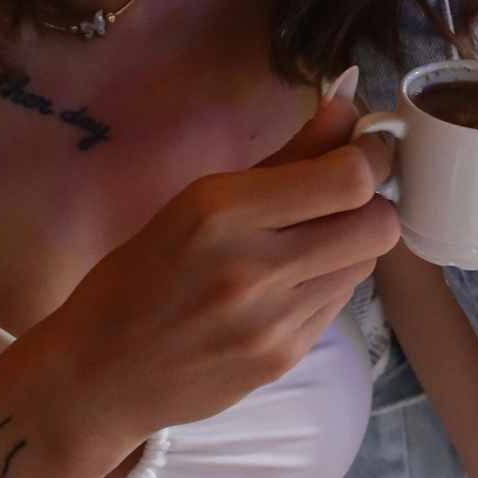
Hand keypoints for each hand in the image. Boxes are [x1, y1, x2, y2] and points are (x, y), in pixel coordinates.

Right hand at [21, 93, 396, 460]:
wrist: (99, 375)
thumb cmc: (137, 277)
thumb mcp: (195, 201)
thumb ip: (286, 156)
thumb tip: (349, 102)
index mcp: (222, 211)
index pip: (347, 179)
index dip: (372, 156)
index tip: (365, 148)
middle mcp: (254, 267)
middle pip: (377, 224)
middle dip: (375, 201)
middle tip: (348, 194)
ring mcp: (274, 321)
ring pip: (366, 264)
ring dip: (352, 243)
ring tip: (308, 240)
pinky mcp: (285, 358)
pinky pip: (338, 303)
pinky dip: (327, 282)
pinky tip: (286, 283)